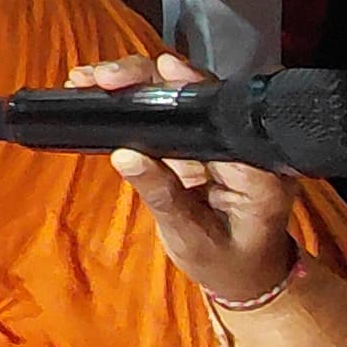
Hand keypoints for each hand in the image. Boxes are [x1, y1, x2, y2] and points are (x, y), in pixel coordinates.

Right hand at [74, 51, 299, 305]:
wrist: (245, 276)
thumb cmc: (227, 264)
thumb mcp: (193, 239)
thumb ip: (164, 197)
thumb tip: (124, 154)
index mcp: (257, 167)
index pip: (223, 116)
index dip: (188, 87)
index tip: (158, 70)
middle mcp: (245, 143)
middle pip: (198, 94)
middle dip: (146, 78)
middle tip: (101, 77)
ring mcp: (220, 138)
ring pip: (178, 95)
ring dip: (134, 83)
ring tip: (89, 79)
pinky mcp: (198, 139)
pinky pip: (167, 112)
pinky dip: (133, 100)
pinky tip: (100, 91)